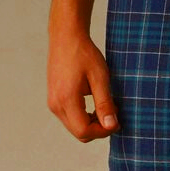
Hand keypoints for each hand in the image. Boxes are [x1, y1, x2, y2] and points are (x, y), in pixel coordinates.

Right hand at [47, 28, 119, 142]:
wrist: (66, 37)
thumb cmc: (84, 54)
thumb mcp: (100, 78)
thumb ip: (105, 104)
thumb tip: (111, 126)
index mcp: (66, 99)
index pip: (84, 131)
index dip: (103, 132)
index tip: (116, 122)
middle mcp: (55, 104)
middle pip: (79, 133)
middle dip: (98, 129)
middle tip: (113, 115)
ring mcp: (53, 103)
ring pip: (75, 127)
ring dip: (92, 124)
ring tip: (105, 107)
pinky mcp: (54, 100)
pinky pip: (70, 119)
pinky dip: (84, 118)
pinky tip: (94, 105)